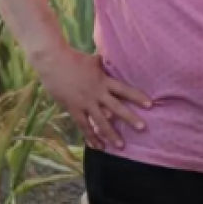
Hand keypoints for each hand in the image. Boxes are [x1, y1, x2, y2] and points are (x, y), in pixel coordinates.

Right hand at [33, 47, 150, 149]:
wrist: (52, 62)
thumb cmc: (73, 58)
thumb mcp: (92, 60)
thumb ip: (103, 63)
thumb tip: (111, 57)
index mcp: (103, 81)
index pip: (124, 90)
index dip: (137, 97)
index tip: (150, 104)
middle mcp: (96, 93)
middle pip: (116, 107)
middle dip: (130, 118)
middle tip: (143, 128)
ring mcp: (84, 102)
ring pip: (100, 121)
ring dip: (111, 134)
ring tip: (120, 146)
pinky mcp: (73, 108)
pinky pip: (83, 126)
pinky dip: (90, 137)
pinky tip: (97, 147)